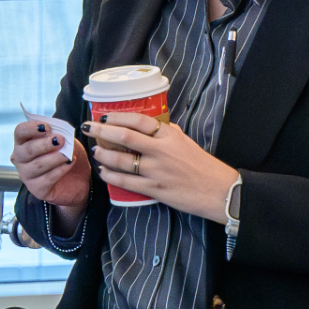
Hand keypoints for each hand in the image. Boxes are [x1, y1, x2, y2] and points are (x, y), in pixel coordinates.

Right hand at [11, 113, 92, 232]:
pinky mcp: (36, 189)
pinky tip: (70, 164)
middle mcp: (20, 158)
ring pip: (37, 165)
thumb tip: (56, 132)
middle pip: (26, 150)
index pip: (20, 132)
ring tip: (68, 154)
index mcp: (23, 142)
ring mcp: (26, 175)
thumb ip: (58, 133)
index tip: (46, 127)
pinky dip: (60, 170)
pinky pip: (47, 179)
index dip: (31, 128)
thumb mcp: (65, 139)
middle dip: (44, 144)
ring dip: (54, 158)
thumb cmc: (67, 155)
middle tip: (60, 140)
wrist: (79, 179)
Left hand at [85, 111, 240, 222]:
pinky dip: (110, 175)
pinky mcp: (155, 189)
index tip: (103, 116)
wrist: (220, 192)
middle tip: (88, 127)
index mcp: (169, 137)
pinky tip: (103, 171)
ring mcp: (156, 172)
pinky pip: (125, 182)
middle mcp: (161, 152)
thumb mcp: (185, 142)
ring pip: (121, 160)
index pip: (139, 120)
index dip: (117, 117)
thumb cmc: (203, 165)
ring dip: (103, 155)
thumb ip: (166, 133)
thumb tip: (148, 124)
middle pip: (124, 137)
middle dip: (101, 131)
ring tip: (96, 150)